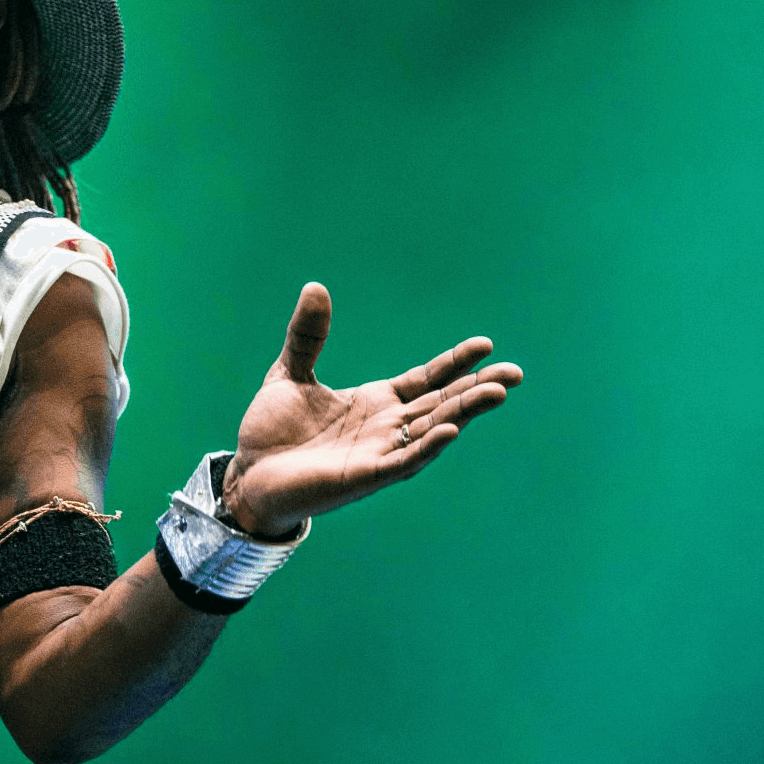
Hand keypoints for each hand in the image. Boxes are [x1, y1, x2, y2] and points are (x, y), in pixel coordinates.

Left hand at [218, 282, 521, 539]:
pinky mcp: (366, 476)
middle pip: (441, 404)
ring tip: (497, 392)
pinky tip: (450, 429)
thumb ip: (308, 335)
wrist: (248, 474)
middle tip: (514, 373)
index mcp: (376, 403)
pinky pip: (404, 460)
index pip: (426, 381)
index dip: (454, 364)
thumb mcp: (290, 372)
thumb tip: (315, 286)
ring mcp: (380, 453)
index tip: (485, 344)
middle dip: (477, 389)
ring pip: (432, 430)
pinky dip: (427, 446)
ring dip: (464, 413)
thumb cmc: (273, 430)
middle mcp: (386, 428)